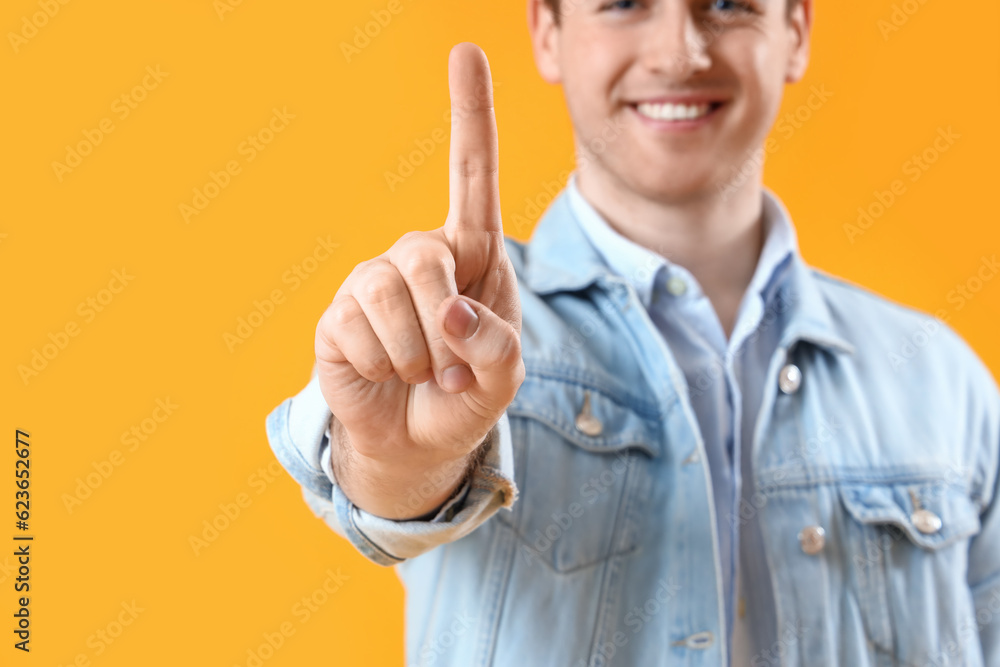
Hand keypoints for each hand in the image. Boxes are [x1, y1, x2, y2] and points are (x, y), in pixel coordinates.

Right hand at [314, 43, 523, 514]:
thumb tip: (449, 317)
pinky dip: (380, 367)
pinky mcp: (336, 317)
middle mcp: (418, 254)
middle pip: (425, 254)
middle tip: (449, 364)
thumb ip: (497, 346)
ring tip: (420, 373)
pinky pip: (353, 330)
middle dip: (442, 322)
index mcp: (471, 253)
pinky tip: (383, 374)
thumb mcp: (504, 376)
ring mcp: (371, 282)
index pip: (471, 175)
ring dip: (412, 352)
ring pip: (385, 294)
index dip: (471, 114)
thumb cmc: (467, 393)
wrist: (419, 442)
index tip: (466, 50)